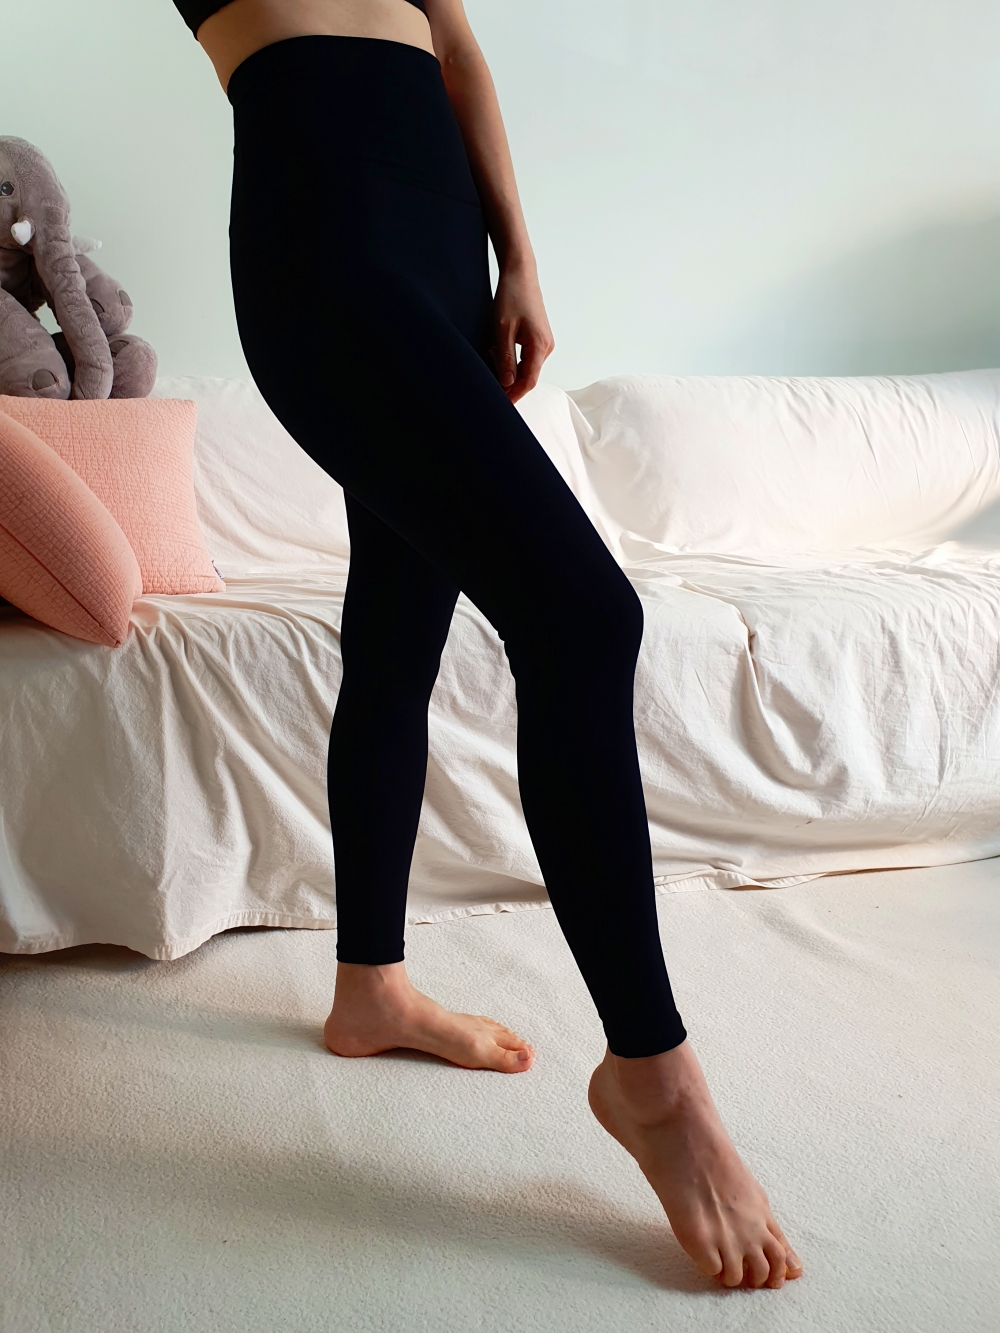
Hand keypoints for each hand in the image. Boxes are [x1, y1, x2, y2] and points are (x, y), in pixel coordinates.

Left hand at [490, 261, 554, 404]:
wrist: (521, 274)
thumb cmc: (511, 297)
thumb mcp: (502, 329)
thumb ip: (505, 358)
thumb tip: (508, 384)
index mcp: (539, 346)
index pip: (528, 381)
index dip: (514, 396)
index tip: (500, 405)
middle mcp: (546, 347)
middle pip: (529, 377)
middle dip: (510, 387)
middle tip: (491, 393)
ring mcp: (544, 342)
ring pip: (526, 368)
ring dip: (509, 373)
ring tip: (490, 370)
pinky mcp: (538, 337)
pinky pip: (526, 358)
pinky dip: (512, 362)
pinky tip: (496, 355)